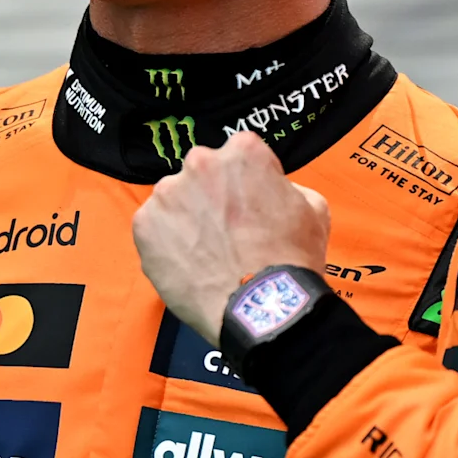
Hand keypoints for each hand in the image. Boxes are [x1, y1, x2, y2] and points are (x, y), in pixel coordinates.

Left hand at [132, 133, 331, 336]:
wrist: (263, 306)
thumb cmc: (291, 259)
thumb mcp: (313, 208)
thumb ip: (285, 186)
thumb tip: (270, 191)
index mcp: (242, 151)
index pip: (238, 155)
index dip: (246, 182)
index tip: (249, 204)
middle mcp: (199, 163)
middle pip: (201, 173)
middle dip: (211, 196)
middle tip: (226, 231)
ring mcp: (167, 194)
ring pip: (174, 200)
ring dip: (187, 218)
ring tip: (207, 253)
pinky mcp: (145, 226)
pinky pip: (154, 228)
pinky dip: (166, 243)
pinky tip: (189, 264)